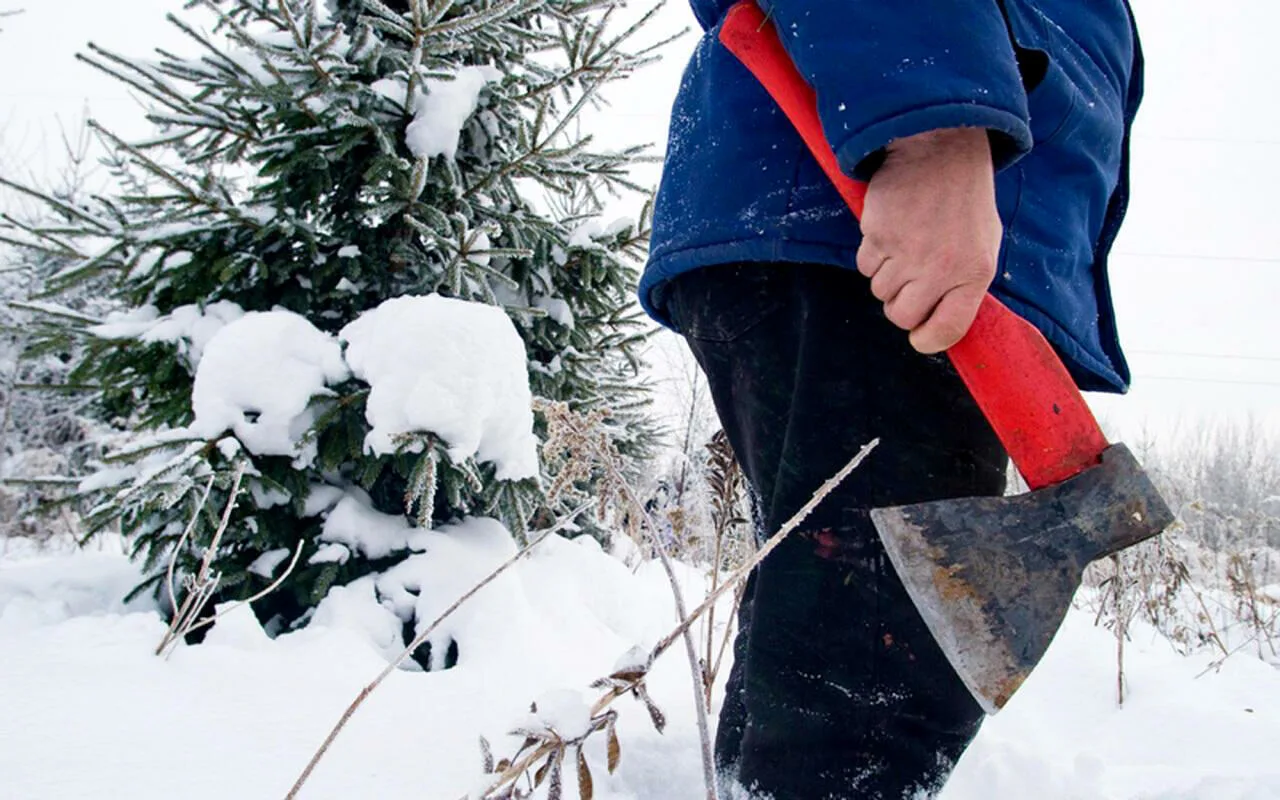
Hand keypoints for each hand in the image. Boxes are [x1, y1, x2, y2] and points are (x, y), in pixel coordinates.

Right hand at [856, 128, 1001, 353]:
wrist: (940, 149)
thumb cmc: (964, 201)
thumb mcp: (983, 245)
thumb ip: (964, 287)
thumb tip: (937, 324)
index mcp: (973, 273)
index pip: (944, 331)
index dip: (928, 340)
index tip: (920, 336)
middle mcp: (939, 268)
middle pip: (902, 317)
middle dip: (901, 306)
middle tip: (910, 283)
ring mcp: (906, 252)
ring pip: (879, 291)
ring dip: (887, 276)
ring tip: (905, 246)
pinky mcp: (877, 235)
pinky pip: (864, 266)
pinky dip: (873, 255)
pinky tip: (891, 232)